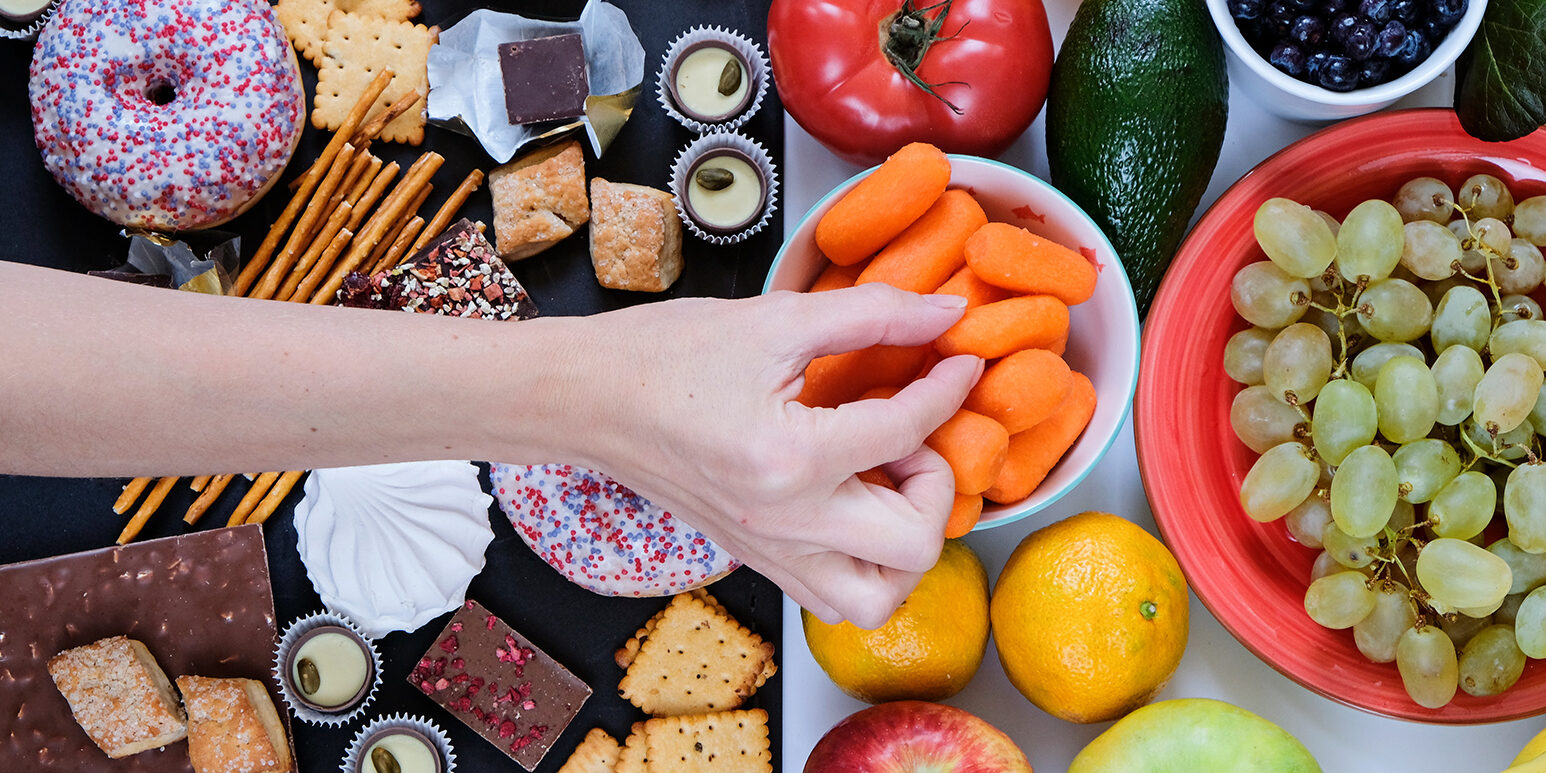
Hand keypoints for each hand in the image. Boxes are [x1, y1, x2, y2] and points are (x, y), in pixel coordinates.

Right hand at [569, 284, 980, 627]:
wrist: (586, 398)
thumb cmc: (663, 355)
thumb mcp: (775, 319)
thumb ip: (872, 314)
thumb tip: (942, 314)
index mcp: (788, 459)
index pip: (905, 433)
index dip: (947, 389)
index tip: (959, 363)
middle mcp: (784, 523)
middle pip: (913, 545)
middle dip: (936, 488)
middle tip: (912, 440)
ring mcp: (769, 551)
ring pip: (877, 600)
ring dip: (906, 546)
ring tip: (887, 486)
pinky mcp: (756, 560)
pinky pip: (834, 598)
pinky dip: (866, 563)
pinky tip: (853, 502)